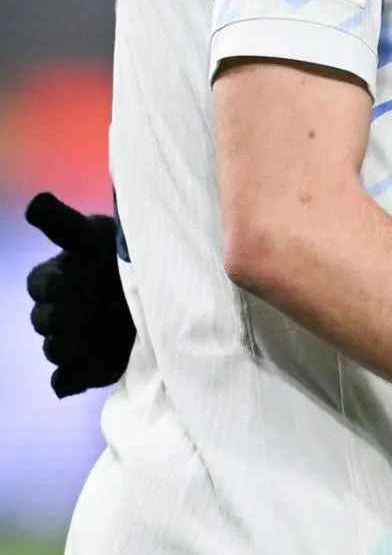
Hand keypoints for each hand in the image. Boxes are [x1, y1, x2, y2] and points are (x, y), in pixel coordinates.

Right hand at [25, 192, 134, 397]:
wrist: (164, 295)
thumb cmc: (125, 257)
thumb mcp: (101, 236)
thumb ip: (66, 223)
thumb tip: (35, 202)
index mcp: (58, 277)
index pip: (40, 283)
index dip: (50, 284)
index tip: (67, 279)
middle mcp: (58, 311)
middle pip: (43, 319)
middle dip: (57, 317)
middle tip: (77, 311)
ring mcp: (70, 341)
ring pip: (54, 349)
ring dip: (65, 347)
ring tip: (87, 340)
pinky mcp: (85, 368)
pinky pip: (64, 381)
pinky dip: (68, 382)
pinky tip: (78, 379)